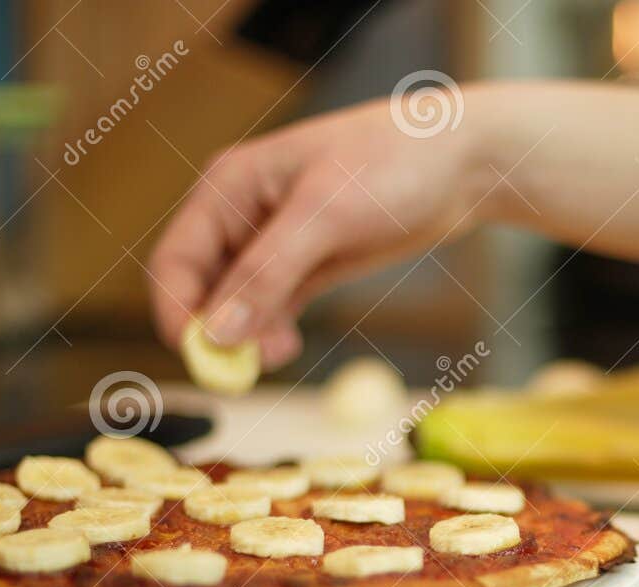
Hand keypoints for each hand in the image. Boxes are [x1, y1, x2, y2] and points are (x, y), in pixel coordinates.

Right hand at [148, 90, 493, 368]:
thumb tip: (217, 330)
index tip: (196, 357)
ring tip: (280, 352)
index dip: (176, 310)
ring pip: (237, 303)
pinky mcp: (308, 263)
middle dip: (215, 329)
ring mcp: (275, 241)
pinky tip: (287, 345)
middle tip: (243, 370)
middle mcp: (243, 213)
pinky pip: (270, 307)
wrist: (462, 164)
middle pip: (202, 286)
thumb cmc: (394, 164)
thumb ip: (268, 273)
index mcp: (231, 185)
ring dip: (246, 335)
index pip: (177, 257)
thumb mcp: (326, 216)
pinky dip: (271, 329)